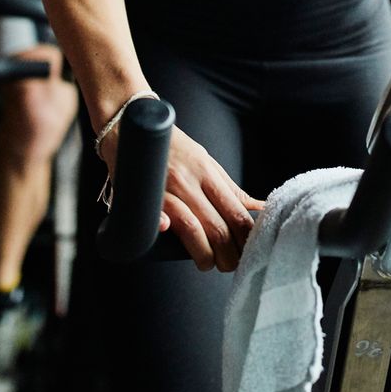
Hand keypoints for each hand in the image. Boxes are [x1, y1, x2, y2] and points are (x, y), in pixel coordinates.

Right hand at [100, 120, 263, 271]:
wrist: (134, 125)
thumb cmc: (172, 147)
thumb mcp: (205, 161)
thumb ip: (228, 186)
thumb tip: (256, 206)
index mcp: (208, 173)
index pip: (235, 211)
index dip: (246, 237)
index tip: (250, 250)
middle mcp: (189, 182)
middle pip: (218, 226)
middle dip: (228, 254)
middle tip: (230, 265)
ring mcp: (167, 189)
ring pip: (193, 228)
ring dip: (204, 255)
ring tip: (208, 264)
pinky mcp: (145, 195)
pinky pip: (157, 216)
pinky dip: (164, 229)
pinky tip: (171, 240)